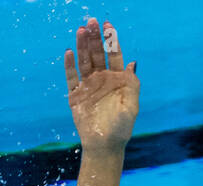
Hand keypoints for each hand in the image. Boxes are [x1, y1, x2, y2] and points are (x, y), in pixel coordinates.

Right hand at [63, 18, 138, 152]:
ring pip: (84, 62)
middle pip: (97, 54)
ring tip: (80, 31)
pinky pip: (71, 78)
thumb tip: (132, 62)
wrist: (104, 146)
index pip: (114, 55)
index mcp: (117, 79)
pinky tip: (69, 52)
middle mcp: (102, 79)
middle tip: (90, 22)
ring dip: (82, 46)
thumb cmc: (121, 129)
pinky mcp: (75, 96)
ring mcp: (88, 86)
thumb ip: (132, 84)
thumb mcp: (131, 106)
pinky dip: (69, 65)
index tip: (108, 24)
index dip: (111, 39)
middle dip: (95, 38)